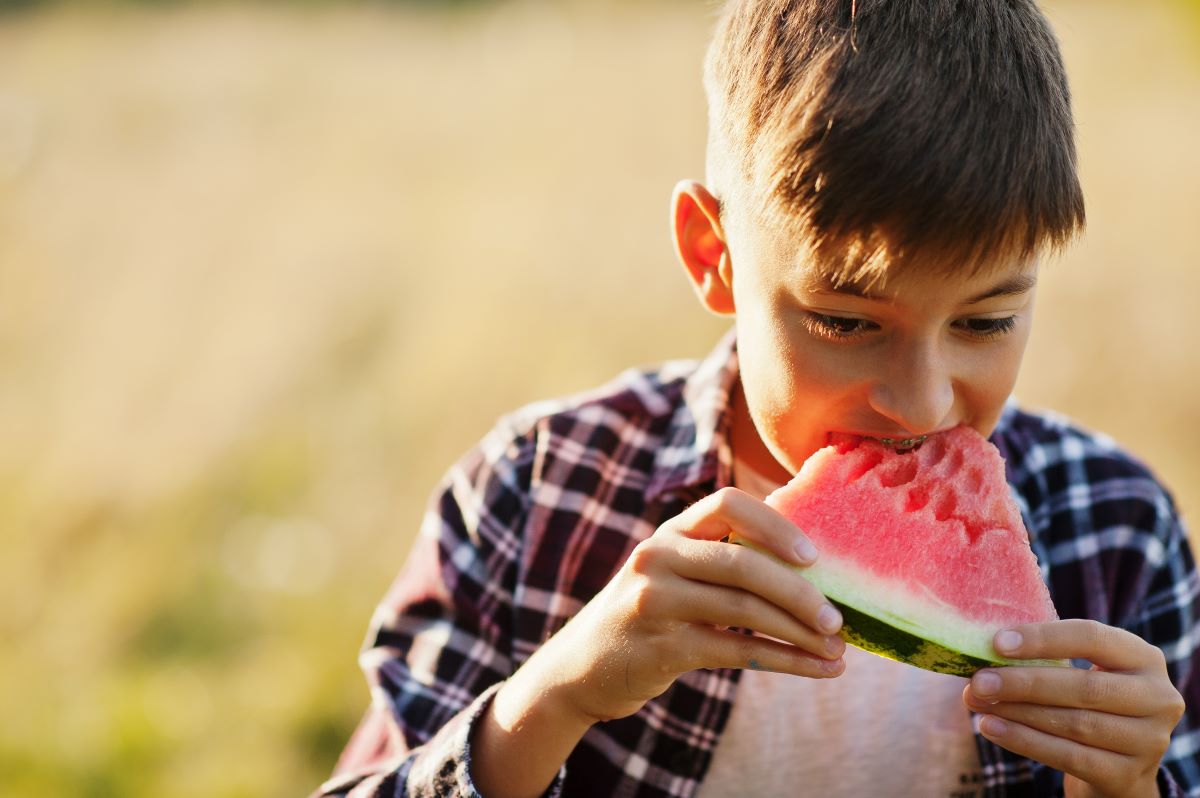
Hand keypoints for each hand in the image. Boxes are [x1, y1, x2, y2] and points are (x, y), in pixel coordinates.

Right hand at [538, 487, 845, 725]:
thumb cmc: (648, 616)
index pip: (727, 503)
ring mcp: (655, 601)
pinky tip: (816, 669)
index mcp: (671, 532)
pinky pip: (736, 649)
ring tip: (837, 651)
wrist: (580, 668)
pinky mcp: (660, 647)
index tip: (813, 556)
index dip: (774, 524)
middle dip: (799, 591)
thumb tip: (811, 564)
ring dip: (800, 632)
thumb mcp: (672, 574)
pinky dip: (784, 660)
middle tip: (839, 619)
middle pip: (743, 562)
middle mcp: (658, 557)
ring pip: (744, 609)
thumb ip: (720, 560)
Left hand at [962, 619, 1184, 797]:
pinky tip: (992, 728)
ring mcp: (1149, 740)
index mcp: (1143, 658)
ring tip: (977, 702)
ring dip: (1018, 712)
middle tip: (979, 680)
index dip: (1043, 639)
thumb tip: (980, 650)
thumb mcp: (1082, 672)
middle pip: (1083, 687)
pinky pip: (1069, 756)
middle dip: (1024, 682)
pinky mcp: (1128, 775)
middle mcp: (1157, 698)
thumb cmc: (1088, 704)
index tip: (997, 643)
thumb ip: (1044, 658)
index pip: (1092, 638)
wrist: (1119, 766)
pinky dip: (1024, 741)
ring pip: (1074, 724)